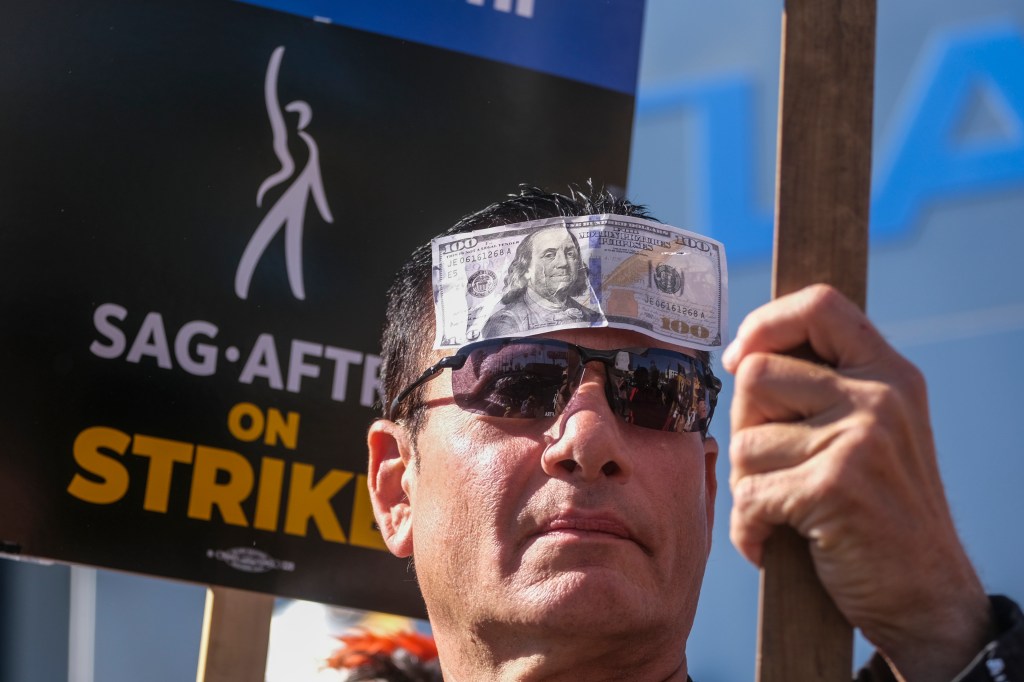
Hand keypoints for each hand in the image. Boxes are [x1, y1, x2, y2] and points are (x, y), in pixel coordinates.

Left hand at [723, 284, 991, 680]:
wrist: (927, 596)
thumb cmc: (879, 512)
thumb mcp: (873, 431)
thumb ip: (825, 387)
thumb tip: (744, 355)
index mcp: (889, 373)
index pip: (819, 305)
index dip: (765, 323)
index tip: (740, 356)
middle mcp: (880, 396)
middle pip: (758, 375)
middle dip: (746, 426)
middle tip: (772, 468)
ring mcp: (861, 440)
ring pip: (745, 441)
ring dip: (747, 484)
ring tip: (783, 509)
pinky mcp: (835, 487)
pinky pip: (749, 494)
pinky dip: (748, 528)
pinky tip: (771, 541)